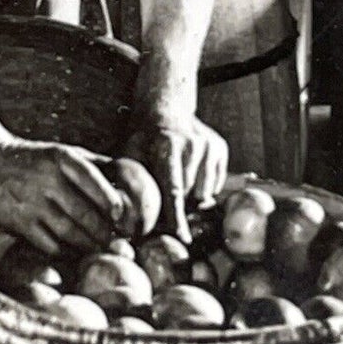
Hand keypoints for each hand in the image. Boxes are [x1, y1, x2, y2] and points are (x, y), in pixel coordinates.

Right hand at [0, 138, 125, 255]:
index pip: (90, 178)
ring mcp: (31, 202)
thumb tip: (131, 175)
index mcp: (60, 158)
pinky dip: (66, 252)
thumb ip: (94, 164)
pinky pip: (48, 244)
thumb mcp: (62, 152)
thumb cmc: (36, 159)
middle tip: (117, 241)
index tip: (121, 215)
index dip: (108, 198)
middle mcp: (46, 179)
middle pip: (82, 212)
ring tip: (100, 248)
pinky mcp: (18, 223)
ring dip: (88, 244)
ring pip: (67, 231)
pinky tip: (76, 253)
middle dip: (103, 230)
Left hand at [124, 116, 227, 242]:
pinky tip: (189, 172)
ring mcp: (209, 145)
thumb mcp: (130, 152)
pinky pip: (215, 184)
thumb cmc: (143, 136)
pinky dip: (203, 186)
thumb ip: (128, 182)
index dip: (177, 216)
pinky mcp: (220, 148)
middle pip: (189, 194)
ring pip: (205, 193)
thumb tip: (122, 216)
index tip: (183, 237)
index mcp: (167, 146)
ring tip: (176, 179)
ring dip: (191, 196)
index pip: (174, 189)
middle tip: (163, 196)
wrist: (166, 107)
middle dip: (177, 204)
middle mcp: (192, 144)